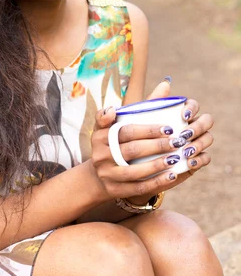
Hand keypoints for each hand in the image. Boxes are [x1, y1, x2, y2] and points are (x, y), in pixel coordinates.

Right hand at [90, 92, 213, 202]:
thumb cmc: (114, 142)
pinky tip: (173, 176)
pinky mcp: (113, 190)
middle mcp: (100, 154)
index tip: (169, 128)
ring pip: (134, 171)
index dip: (148, 129)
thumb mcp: (119, 124)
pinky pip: (138, 187)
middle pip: (132, 149)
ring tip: (176, 158)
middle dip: (157, 146)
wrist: (97, 176)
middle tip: (178, 142)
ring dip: (158, 165)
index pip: (126, 130)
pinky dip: (156, 182)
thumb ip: (141, 106)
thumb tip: (166, 85)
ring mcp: (106, 174)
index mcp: (100, 135)